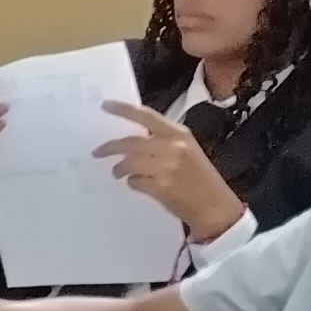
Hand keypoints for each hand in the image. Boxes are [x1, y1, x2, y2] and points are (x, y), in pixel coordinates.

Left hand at [98, 99, 244, 241]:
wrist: (214, 204)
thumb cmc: (199, 177)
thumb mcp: (186, 150)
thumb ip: (162, 141)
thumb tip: (131, 140)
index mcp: (180, 134)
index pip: (147, 116)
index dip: (124, 110)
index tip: (105, 106)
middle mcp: (173, 147)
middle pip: (130, 142)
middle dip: (109, 147)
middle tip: (97, 152)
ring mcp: (166, 167)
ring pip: (128, 162)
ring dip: (119, 169)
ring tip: (118, 173)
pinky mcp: (160, 187)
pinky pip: (134, 181)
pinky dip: (133, 183)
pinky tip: (140, 185)